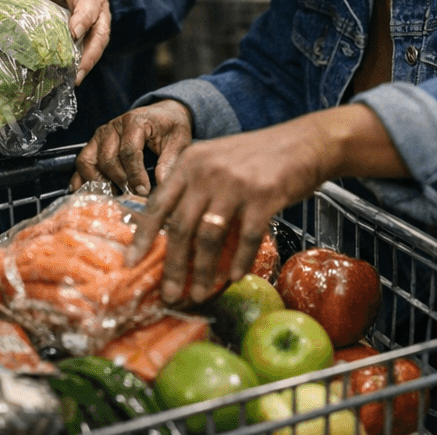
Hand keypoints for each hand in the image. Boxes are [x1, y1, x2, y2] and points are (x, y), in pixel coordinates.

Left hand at [9, 0, 109, 81]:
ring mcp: (100, 22)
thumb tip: (4, 2)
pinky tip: (73, 77)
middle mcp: (98, 7)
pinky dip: (85, 64)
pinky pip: (93, 49)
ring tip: (75, 80)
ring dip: (88, 63)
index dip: (83, 19)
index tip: (74, 33)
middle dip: (90, 52)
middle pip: (100, 31)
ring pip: (100, 44)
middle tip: (77, 70)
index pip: (88, 4)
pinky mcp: (95, 34)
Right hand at [72, 99, 193, 193]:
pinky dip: (82, 179)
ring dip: (98, 182)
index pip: (129, 151)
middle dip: (119, 181)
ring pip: (88, 161)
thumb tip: (162, 184)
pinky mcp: (94, 144)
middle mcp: (112, 127)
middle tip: (132, 196)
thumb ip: (170, 161)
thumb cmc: (169, 127)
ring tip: (114, 195)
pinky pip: (82, 163)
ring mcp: (100, 136)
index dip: (135, 175)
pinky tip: (91, 194)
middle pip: (107, 159)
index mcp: (134, 122)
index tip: (143, 191)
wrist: (161, 114)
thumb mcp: (178, 140)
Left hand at [129, 115, 347, 304]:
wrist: (304, 142)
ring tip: (200, 293)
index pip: (158, 203)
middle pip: (180, 226)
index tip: (132, 262)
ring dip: (204, 271)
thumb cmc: (257, 158)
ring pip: (209, 237)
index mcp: (190, 163)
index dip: (143, 236)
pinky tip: (235, 277)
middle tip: (169, 294)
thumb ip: (193, 189)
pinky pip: (246, 238)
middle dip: (173, 266)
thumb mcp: (216, 161)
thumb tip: (171, 234)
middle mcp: (208, 171)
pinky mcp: (264, 196)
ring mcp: (236, 183)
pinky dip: (240, 261)